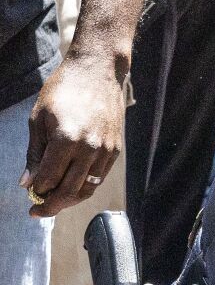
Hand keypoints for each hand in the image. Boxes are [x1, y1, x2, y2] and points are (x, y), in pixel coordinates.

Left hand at [21, 51, 123, 217]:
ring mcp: (105, 152)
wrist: (97, 72)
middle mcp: (89, 149)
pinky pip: (98, 178)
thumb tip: (29, 183)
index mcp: (65, 139)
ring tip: (54, 202)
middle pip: (69, 190)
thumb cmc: (63, 90)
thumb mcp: (38, 119)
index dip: (37, 192)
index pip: (50, 178)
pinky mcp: (115, 151)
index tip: (29, 198)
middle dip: (52, 205)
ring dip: (69, 200)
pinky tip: (71, 186)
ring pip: (87, 189)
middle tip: (38, 211)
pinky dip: (84, 187)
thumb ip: (35, 153)